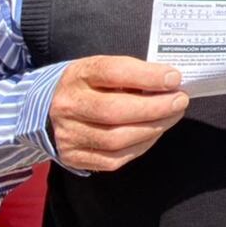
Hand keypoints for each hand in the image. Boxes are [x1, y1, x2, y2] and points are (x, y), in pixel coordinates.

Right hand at [48, 56, 187, 170]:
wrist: (45, 108)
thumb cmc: (87, 85)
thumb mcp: (102, 68)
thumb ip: (132, 73)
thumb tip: (170, 82)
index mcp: (78, 75)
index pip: (113, 73)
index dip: (147, 76)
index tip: (174, 78)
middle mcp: (68, 105)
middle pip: (115, 111)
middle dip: (156, 108)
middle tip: (180, 101)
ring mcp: (68, 134)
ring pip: (116, 139)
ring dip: (153, 128)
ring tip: (172, 116)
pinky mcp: (73, 157)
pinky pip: (114, 158)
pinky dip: (141, 146)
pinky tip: (153, 133)